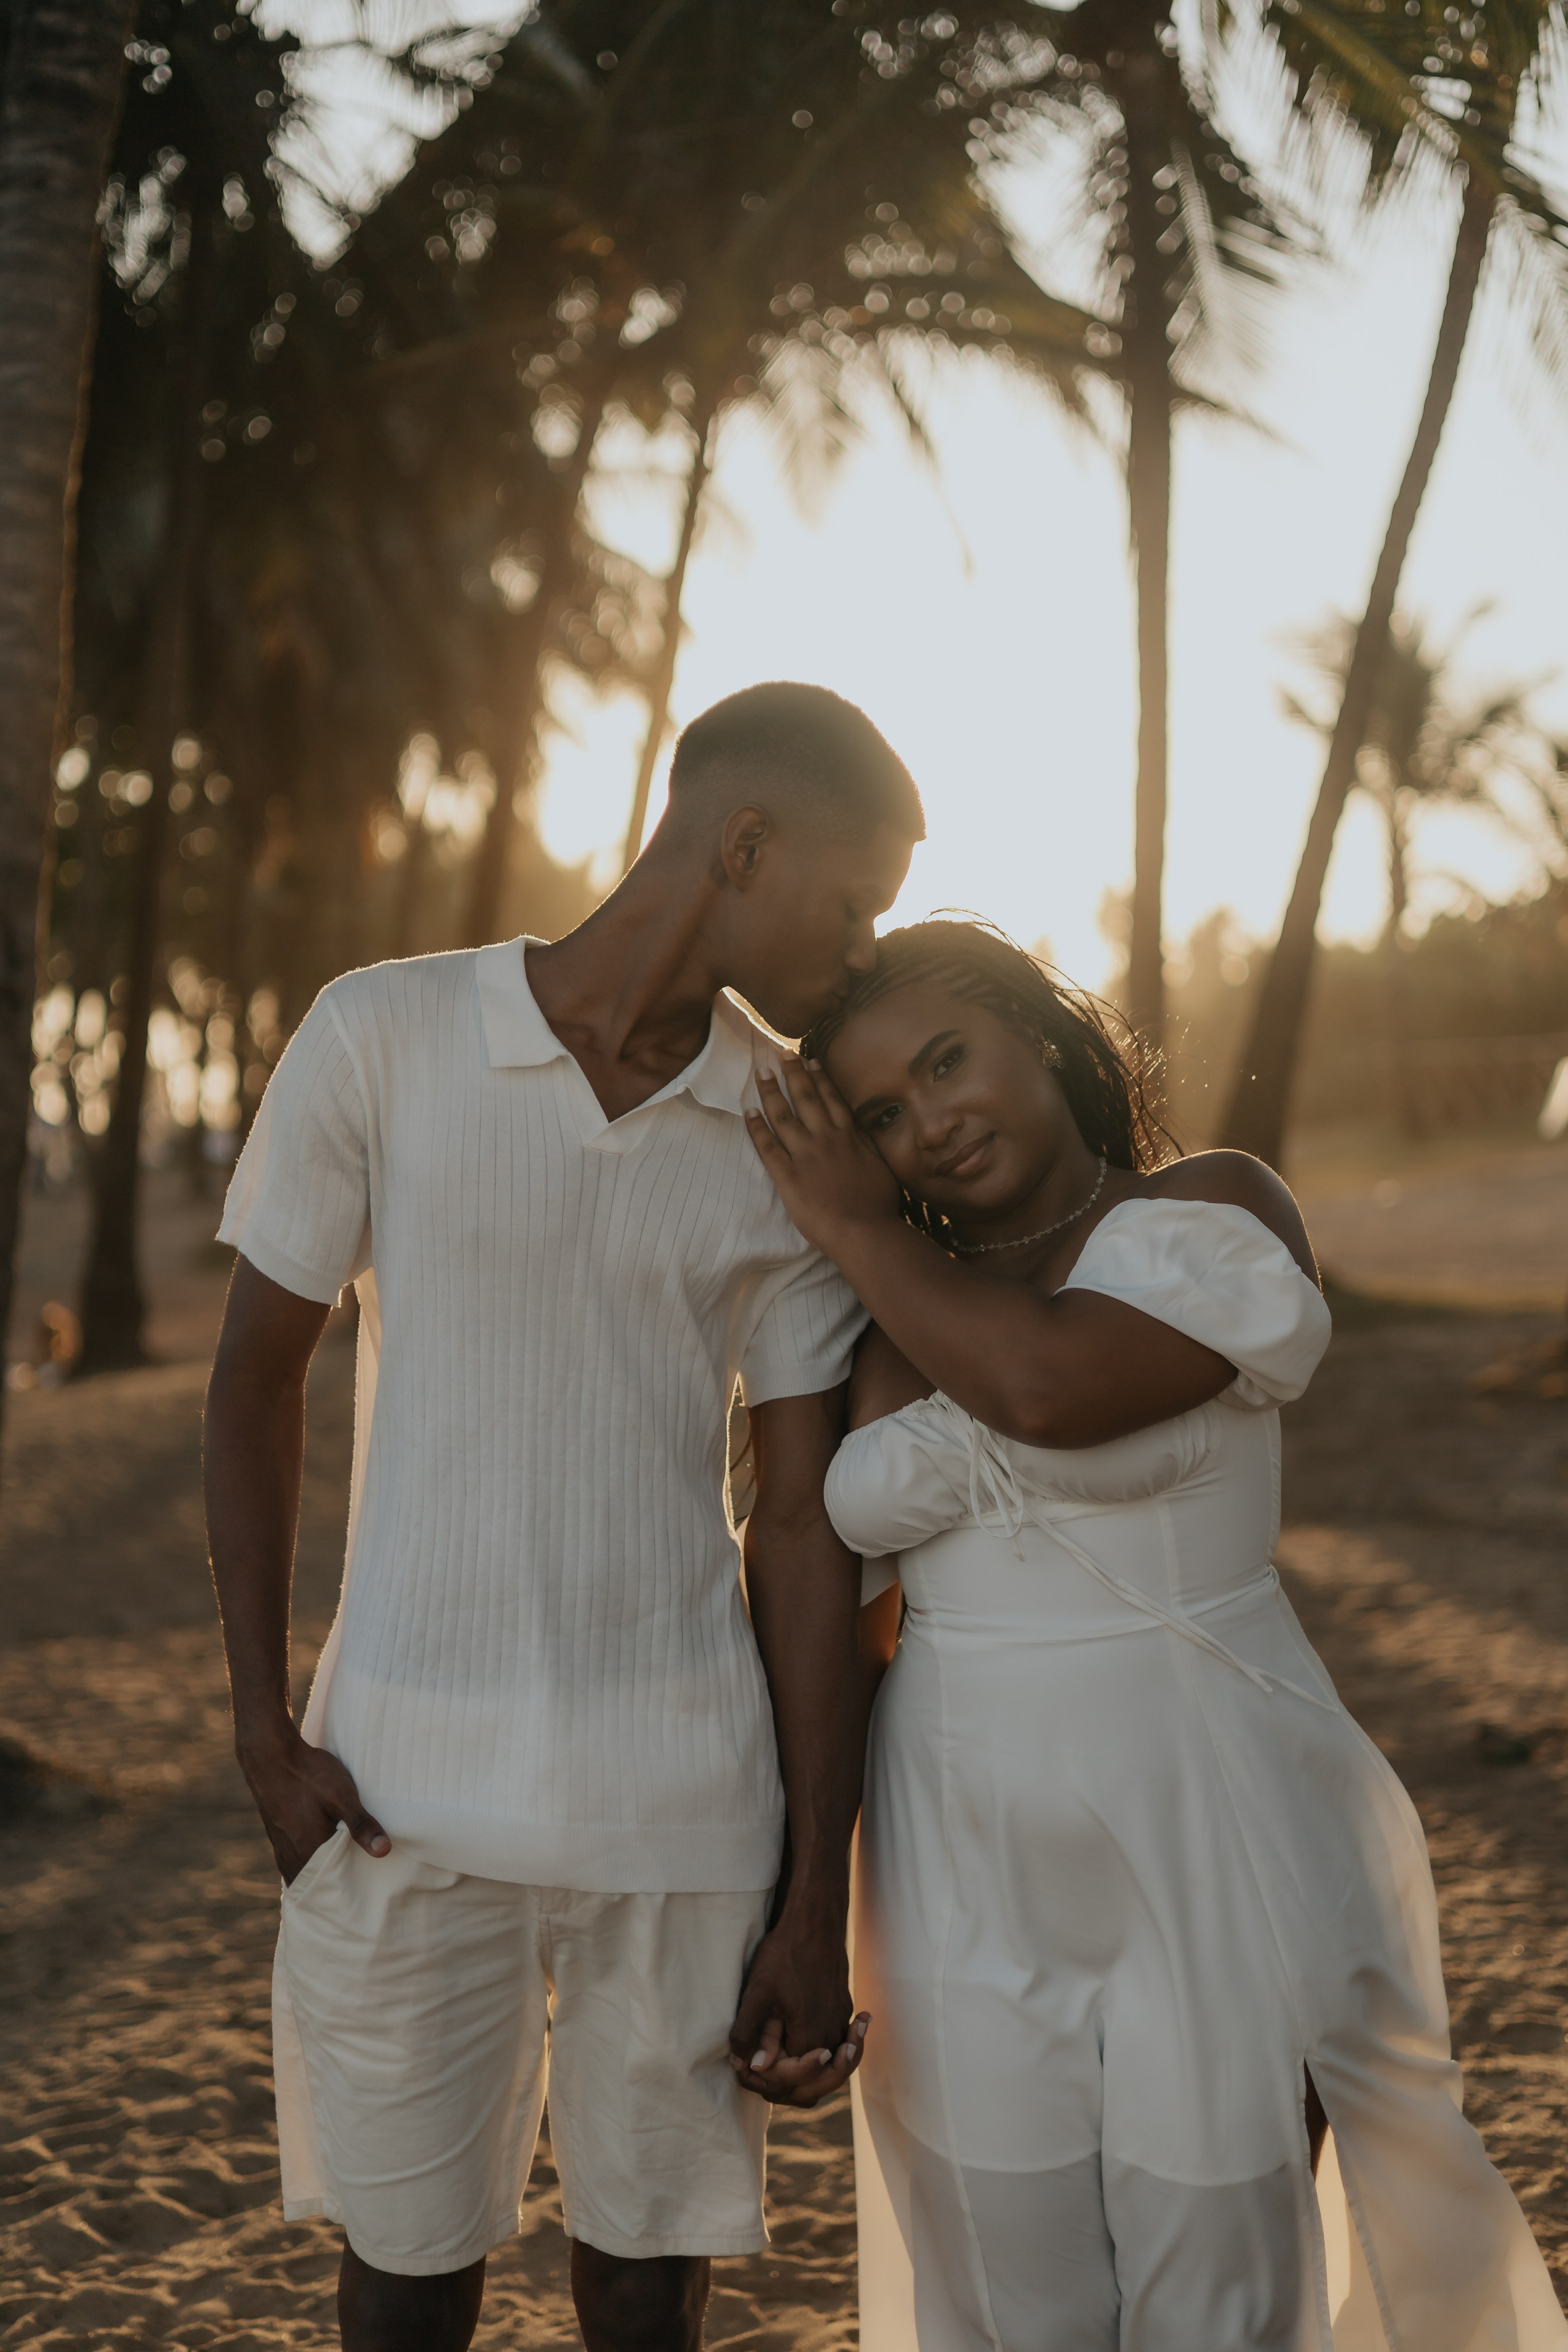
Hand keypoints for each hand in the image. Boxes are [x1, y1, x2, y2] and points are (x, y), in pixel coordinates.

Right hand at [237, 1721, 389, 1884]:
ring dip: (322, 1874)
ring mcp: (281, 1847)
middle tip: (360, 1887)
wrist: (270, 1755)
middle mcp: (291, 1857)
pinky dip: (310, 1862)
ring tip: (345, 1872)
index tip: (366, 1895)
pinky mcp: (277, 1835)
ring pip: (305, 1872)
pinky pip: (295, 1860)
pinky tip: (323, 1853)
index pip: (332, 1887)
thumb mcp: (341, 1796)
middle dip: (336, 1886)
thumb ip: (361, 1825)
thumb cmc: (307, 1775)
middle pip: (318, 1883)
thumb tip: (384, 1852)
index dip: (349, 1891)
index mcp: (308, 1854)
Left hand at [728, 1911, 869, 2108]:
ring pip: (829, 2065)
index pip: (792, 2081)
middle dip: (789, 2082)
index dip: (768, 2079)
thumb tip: (751, 2066)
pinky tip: (801, 2043)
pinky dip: (820, 2053)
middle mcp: (831, 2035)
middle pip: (816, 2082)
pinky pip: (835, 2043)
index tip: (749, 2064)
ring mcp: (841, 2022)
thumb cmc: (784, 1954)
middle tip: (763, 2071)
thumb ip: (750, 2033)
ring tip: (782, 2064)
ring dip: (807, 2071)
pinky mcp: (844, 2008)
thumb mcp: (757, 1992)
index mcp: (809, 2038)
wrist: (816, 1921)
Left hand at [745, 1062, 899, 1252]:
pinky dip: (757, 1129)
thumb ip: (866, 1145)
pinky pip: (768, 1148)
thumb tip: (860, 1129)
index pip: (832, 1100)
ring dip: (771, 1093)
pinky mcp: (789, 1177)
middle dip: (794, 1074)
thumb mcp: (880, 1166)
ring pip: (784, 1117)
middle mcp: (826, 1139)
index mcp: (849, 1137)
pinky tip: (748, 1113)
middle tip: (782, 1053)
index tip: (811, 1059)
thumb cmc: (878, 1205)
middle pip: (806, 1100)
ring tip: (762, 1073)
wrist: (864, 1231)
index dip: (820, 1078)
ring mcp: (805, 1156)